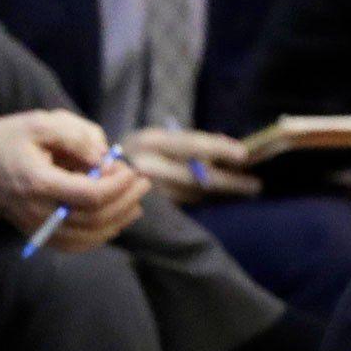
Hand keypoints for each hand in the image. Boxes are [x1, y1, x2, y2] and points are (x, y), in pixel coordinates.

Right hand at [0, 110, 150, 248]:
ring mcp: (36, 227)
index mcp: (39, 184)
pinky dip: (99, 235)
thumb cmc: (5, 139)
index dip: (119, 186)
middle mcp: (37, 212)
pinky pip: (74, 244)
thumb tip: (105, 158)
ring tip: (136, 202)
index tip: (132, 170)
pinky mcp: (36, 233)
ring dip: (117, 221)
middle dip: (125, 201)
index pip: (91, 196)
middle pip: (94, 219)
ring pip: (87, 237)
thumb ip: (75, 136)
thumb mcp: (39, 124)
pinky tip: (115, 220)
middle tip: (143, 182)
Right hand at [120, 127, 262, 203]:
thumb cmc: (136, 153)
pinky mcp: (147, 209)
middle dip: (228, 182)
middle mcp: (146, 166)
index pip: (189, 144)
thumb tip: (229, 146)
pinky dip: (204, 199)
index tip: (243, 154)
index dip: (218, 149)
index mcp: (150, 141)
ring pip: (192, 194)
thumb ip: (188, 144)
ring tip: (246, 189)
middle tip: (256, 184)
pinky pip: (184, 204)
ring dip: (220, 193)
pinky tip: (221, 198)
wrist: (93, 177)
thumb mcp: (157, 141)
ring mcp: (145, 190)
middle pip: (195, 176)